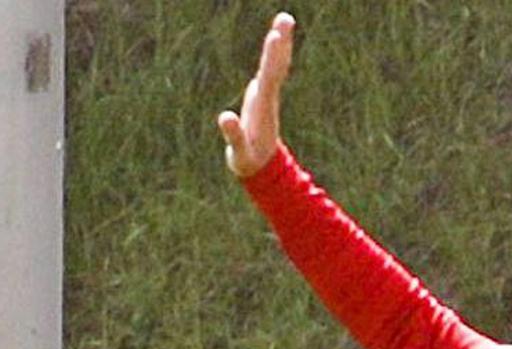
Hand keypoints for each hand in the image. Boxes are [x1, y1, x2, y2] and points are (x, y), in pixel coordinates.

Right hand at [218, 12, 295, 177]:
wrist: (261, 168)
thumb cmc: (248, 160)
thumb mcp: (240, 152)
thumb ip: (234, 135)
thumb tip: (225, 117)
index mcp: (263, 107)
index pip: (269, 77)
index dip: (272, 57)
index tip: (276, 37)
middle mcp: (267, 97)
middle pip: (276, 66)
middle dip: (280, 42)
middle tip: (286, 18)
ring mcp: (266, 96)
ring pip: (275, 66)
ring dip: (280, 44)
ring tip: (284, 21)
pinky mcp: (262, 96)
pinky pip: (269, 70)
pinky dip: (273, 54)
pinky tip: (276, 41)